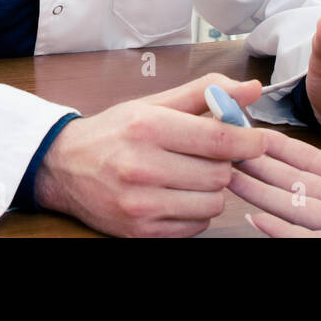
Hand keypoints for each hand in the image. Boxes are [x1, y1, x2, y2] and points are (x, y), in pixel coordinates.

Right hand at [34, 73, 265, 236]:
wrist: (64, 166)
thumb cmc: (114, 132)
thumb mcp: (154, 104)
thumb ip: (205, 93)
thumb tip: (252, 89)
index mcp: (149, 127)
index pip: (219, 139)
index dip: (248, 140)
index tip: (256, 139)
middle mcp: (142, 166)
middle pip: (219, 173)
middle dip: (223, 163)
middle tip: (208, 155)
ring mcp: (140, 203)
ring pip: (212, 202)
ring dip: (212, 189)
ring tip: (192, 175)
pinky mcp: (140, 231)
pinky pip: (195, 226)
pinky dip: (196, 212)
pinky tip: (179, 195)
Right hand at [229, 103, 320, 236]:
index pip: (311, 164)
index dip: (283, 151)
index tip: (255, 135)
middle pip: (293, 185)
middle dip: (259, 171)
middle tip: (225, 155)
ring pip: (295, 209)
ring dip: (261, 195)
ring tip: (229, 179)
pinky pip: (312, 238)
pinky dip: (283, 230)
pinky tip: (256, 217)